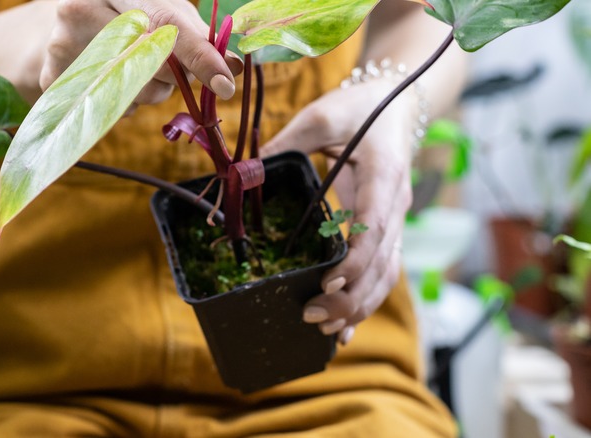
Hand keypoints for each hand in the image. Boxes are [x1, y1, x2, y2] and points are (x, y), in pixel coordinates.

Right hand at [39, 0, 242, 108]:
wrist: (70, 18)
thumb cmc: (131, 14)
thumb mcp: (165, 9)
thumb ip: (199, 36)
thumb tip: (235, 66)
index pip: (165, 23)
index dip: (199, 56)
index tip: (225, 84)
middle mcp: (81, 8)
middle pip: (150, 63)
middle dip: (174, 75)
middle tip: (170, 64)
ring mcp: (61, 43)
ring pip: (132, 91)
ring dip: (150, 92)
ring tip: (135, 67)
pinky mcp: (52, 76)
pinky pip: (108, 108)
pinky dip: (123, 102)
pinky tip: (112, 78)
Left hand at [260, 78, 414, 344]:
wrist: (396, 103)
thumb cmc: (359, 108)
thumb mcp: (322, 115)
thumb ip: (287, 141)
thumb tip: (246, 172)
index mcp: (383, 174)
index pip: (375, 224)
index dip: (355, 257)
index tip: (328, 280)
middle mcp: (395, 203)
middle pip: (383, 262)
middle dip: (352, 296)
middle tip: (313, 316)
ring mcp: (394, 219)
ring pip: (387, 274)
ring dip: (360, 305)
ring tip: (326, 331)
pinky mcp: (386, 229)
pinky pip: (381, 270)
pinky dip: (364, 299)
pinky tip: (344, 326)